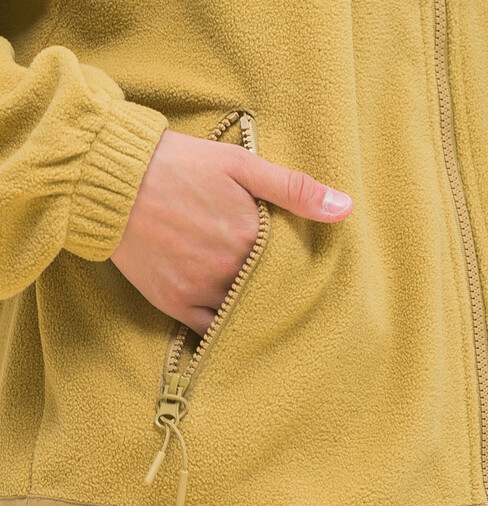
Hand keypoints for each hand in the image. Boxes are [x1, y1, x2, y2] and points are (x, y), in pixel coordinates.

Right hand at [109, 128, 352, 335]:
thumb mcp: (240, 164)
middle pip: (267, 291)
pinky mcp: (173, 303)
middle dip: (278, 290)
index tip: (304, 266)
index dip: (297, 265)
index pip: (290, 264)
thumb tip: (346, 208)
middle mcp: (226, 269)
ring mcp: (198, 290)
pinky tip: (236, 324)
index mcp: (249, 236)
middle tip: (289, 292)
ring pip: (241, 313)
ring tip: (265, 306)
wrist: (112, 180)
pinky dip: (224, 329)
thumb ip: (293, 188)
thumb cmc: (179, 165)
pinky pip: (208, 330)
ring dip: (254, 311)